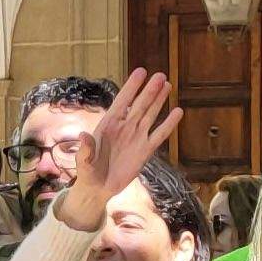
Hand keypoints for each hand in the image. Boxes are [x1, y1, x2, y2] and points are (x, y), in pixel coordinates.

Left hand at [50, 68, 182, 232]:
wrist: (98, 188)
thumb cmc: (88, 171)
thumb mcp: (84, 162)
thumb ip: (85, 149)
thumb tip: (84, 136)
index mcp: (108, 125)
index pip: (122, 101)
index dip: (131, 87)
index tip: (141, 71)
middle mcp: (124, 127)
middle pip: (139, 104)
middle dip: (149, 90)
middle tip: (160, 75)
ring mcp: (136, 137)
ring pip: (150, 115)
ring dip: (159, 101)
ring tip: (167, 84)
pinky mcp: (145, 151)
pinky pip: (159, 135)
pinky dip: (168, 124)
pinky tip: (177, 112)